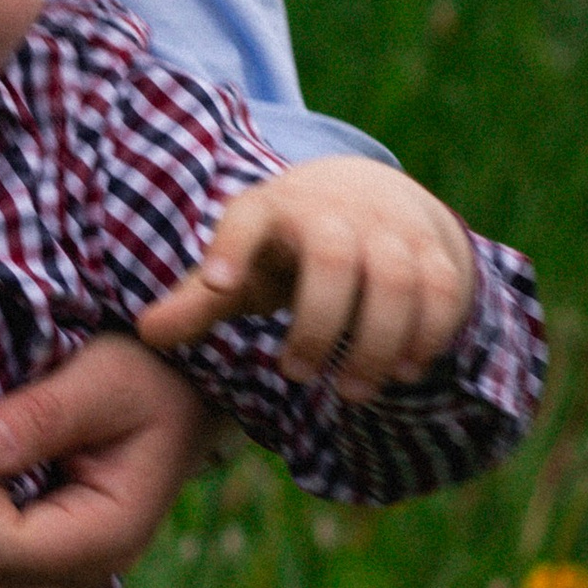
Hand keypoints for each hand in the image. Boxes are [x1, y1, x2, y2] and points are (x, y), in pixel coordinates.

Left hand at [136, 158, 475, 398]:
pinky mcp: (432, 250)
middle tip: (297, 375)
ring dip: (378, 343)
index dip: (231, 248)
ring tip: (354, 392)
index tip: (217, 285)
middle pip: (333, 259)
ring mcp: (388, 228)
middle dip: (318, 323)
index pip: (248, 218)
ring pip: (395, 280)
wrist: (363, 194)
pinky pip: (441, 290)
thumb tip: (146, 334)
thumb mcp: (240, 265)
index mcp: (271, 210)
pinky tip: (405, 372)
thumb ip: (197, 300)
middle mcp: (333, 212)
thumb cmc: (283, 247)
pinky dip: (428, 335)